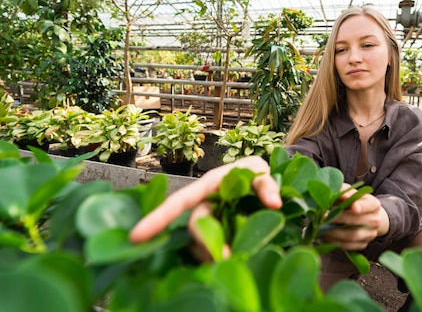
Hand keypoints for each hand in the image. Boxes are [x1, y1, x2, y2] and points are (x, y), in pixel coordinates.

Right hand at [129, 156, 281, 243]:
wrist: (261, 181)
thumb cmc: (254, 172)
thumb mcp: (261, 171)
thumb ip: (267, 184)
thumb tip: (274, 203)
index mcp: (207, 187)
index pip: (179, 202)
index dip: (158, 218)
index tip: (137, 236)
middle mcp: (203, 204)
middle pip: (194, 228)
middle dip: (205, 244)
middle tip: (227, 257)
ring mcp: (209, 220)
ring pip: (201, 243)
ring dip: (213, 253)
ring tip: (233, 257)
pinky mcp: (216, 233)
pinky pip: (209, 249)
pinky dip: (217, 256)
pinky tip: (229, 259)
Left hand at [321, 185, 388, 250]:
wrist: (361, 216)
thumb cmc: (351, 201)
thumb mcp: (348, 192)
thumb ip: (343, 191)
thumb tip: (342, 195)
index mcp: (373, 204)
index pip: (369, 205)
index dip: (362, 206)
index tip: (353, 207)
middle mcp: (375, 220)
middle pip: (358, 221)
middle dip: (339, 219)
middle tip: (324, 217)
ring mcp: (370, 234)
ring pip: (353, 236)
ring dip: (334, 232)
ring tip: (321, 227)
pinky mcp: (362, 245)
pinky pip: (348, 246)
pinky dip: (335, 242)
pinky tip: (325, 235)